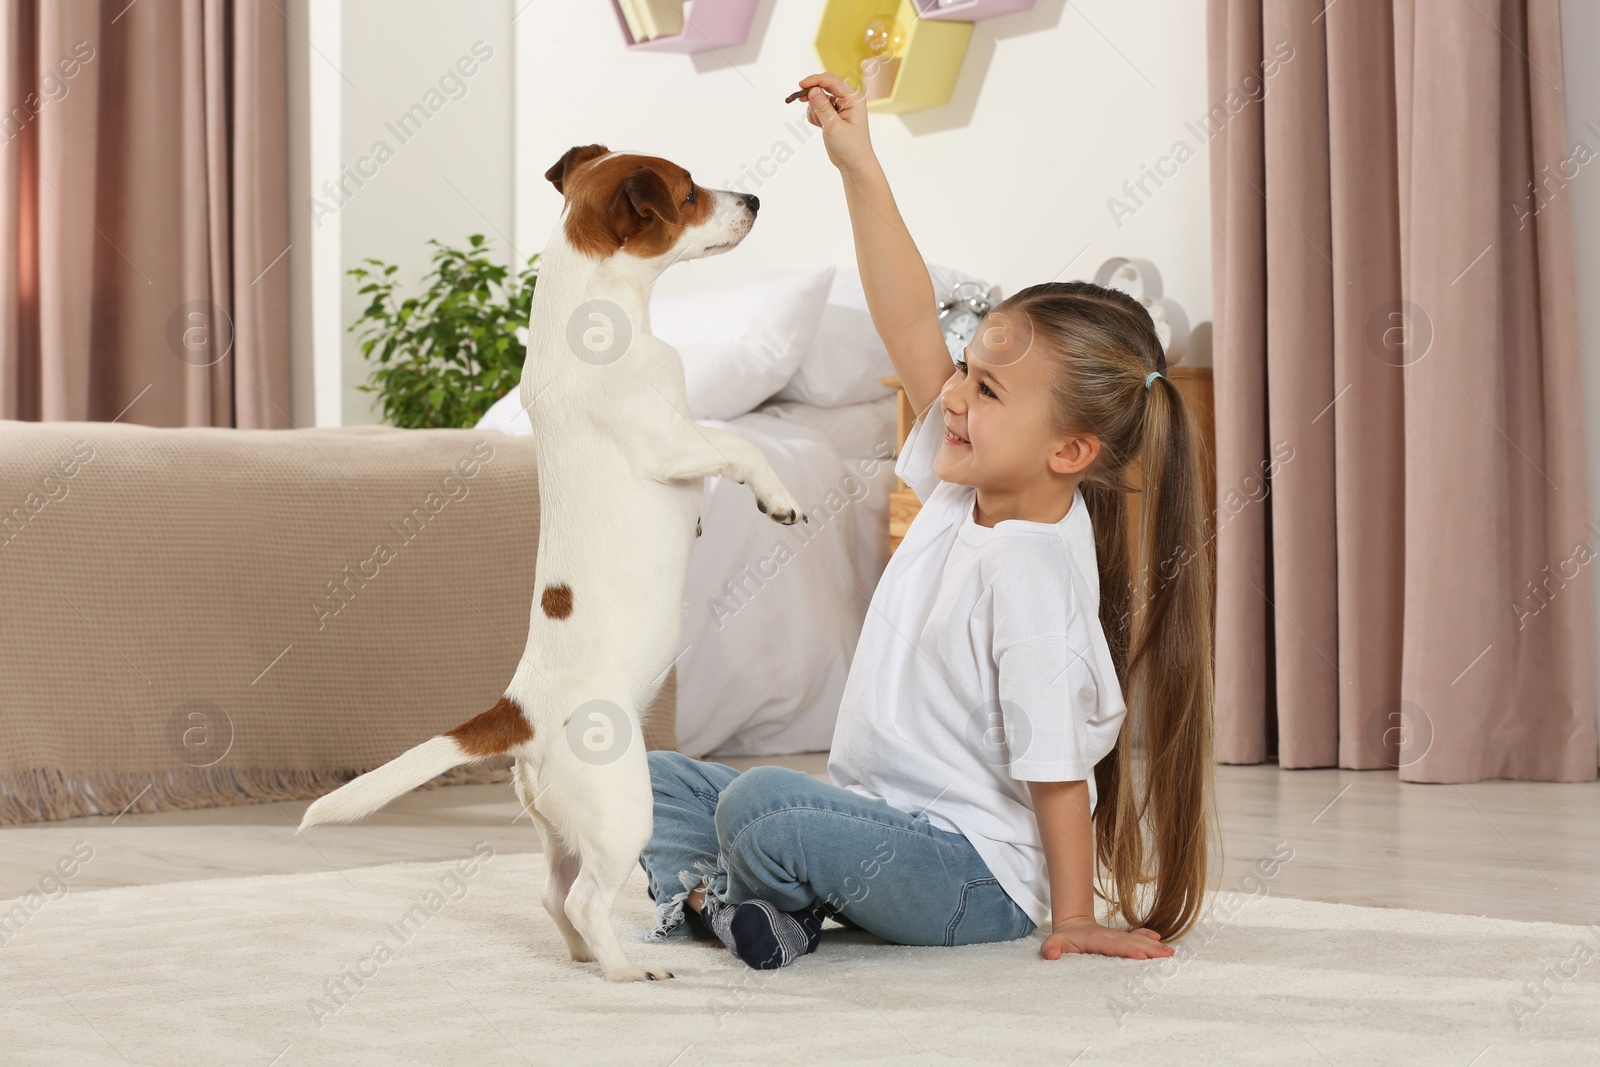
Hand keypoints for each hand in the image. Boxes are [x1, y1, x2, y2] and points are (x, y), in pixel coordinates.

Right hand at [787, 72, 874, 173]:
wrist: (854, 165)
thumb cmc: (850, 147)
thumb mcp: (834, 127)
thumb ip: (822, 107)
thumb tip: (812, 90)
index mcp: (853, 98)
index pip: (831, 81)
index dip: (815, 80)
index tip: (800, 85)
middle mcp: (848, 99)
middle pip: (824, 86)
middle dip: (812, 94)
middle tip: (799, 100)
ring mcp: (840, 107)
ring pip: (819, 98)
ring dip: (814, 108)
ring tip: (820, 125)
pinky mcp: (833, 115)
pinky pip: (818, 108)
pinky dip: (814, 115)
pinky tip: (819, 127)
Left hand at [1041, 916, 1174, 960]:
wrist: (1072, 924)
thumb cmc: (1064, 938)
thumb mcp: (1053, 942)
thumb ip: (1051, 948)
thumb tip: (1051, 956)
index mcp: (1096, 940)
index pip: (1113, 945)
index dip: (1126, 949)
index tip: (1141, 954)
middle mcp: (1110, 936)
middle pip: (1131, 942)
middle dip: (1149, 948)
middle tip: (1166, 955)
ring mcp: (1117, 936)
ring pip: (1137, 939)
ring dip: (1154, 945)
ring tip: (1169, 952)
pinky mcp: (1121, 938)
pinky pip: (1136, 936)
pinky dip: (1148, 937)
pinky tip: (1160, 940)